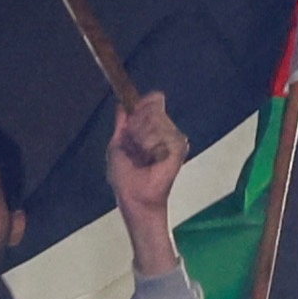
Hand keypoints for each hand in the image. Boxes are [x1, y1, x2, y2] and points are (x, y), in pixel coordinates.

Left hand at [105, 89, 189, 221]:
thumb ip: (121, 124)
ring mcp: (174, 139)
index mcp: (151, 129)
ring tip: (142, 155)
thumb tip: (122, 105)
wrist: (134, 196)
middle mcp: (165, 131)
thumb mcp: (117, 145)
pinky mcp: (180, 147)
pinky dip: (152, 144)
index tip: (134, 106)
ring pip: (157, 120)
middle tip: (134, 145)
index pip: (153, 103)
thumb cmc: (125, 176)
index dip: (144, 102)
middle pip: (153, 109)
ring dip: (143, 136)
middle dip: (138, 124)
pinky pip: (164, 133)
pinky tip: (152, 157)